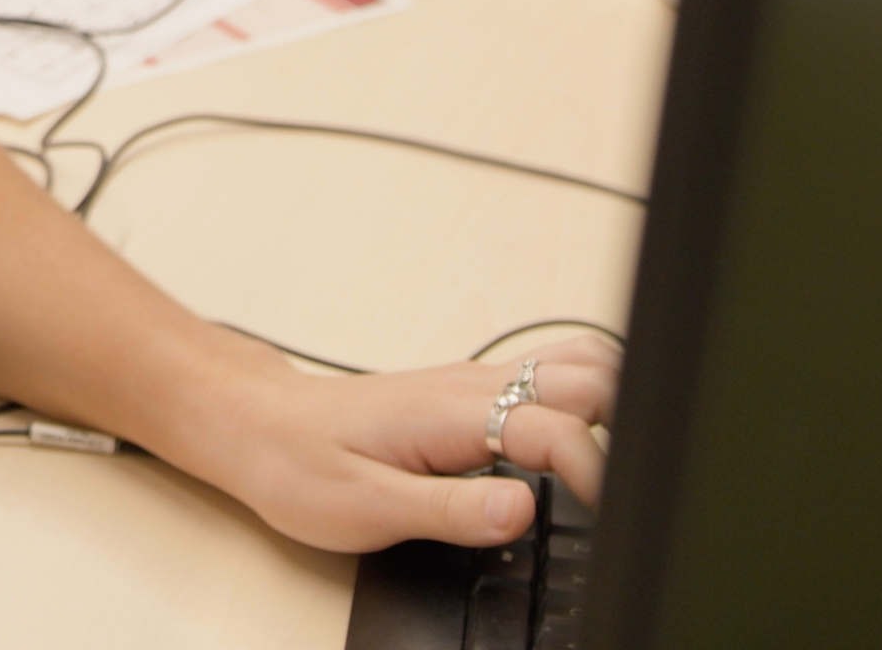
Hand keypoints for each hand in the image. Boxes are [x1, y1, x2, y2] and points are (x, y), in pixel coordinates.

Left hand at [199, 332, 618, 550]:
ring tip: (615, 462)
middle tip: (617, 489)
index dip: (595, 475)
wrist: (258, 426)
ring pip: (576, 364)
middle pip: (589, 378)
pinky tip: (583, 439)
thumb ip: (449, 511)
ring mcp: (474, 382)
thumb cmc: (299, 465)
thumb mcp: (366, 508)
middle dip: (624, 427)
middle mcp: (472, 385)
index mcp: (453, 413)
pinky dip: (586, 398)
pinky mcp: (470, 391)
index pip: (560, 428)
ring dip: (612, 402)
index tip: (604, 518)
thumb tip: (520, 510)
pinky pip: (549, 374)